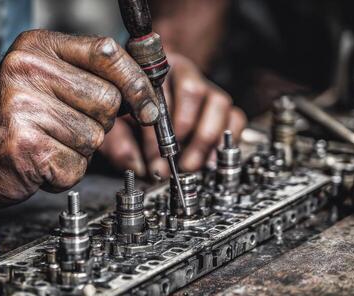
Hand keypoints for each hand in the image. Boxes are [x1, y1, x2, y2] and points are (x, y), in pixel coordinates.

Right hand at [0, 30, 159, 203]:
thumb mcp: (46, 80)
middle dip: (98, 123)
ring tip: (46, 143)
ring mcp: (24, 108)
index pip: (107, 53)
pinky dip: (64, 172)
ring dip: (78, 151)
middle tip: (65, 126)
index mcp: (37, 47)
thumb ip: (89, 77)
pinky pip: (76, 166)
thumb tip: (144, 92)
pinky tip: (40, 161)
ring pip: (94, 138)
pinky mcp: (27, 146)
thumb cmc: (10, 119)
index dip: (137, 83)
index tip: (148, 106)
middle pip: (108, 101)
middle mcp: (27, 70)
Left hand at [99, 53, 245, 177]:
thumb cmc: (131, 114)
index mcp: (154, 73)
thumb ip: (119, 144)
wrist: (145, 108)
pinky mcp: (222, 108)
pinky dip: (225, 140)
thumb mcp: (117, 127)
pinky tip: (209, 160)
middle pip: (193, 91)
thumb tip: (134, 164)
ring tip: (190, 164)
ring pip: (218, 103)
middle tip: (173, 162)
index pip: (160, 93)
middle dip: (183, 133)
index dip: (157, 130)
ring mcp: (206, 89)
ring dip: (205, 137)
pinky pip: (236, 118)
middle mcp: (183, 74)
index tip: (152, 157)